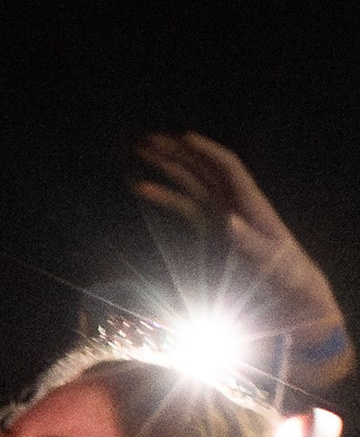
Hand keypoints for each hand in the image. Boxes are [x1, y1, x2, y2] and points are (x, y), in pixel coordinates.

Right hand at [132, 134, 350, 375]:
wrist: (293, 299)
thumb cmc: (290, 277)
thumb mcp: (274, 262)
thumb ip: (251, 243)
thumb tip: (227, 221)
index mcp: (253, 205)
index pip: (229, 169)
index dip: (207, 151)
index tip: (183, 137)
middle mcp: (234, 204)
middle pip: (204, 169)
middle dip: (178, 153)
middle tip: (148, 140)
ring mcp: (220, 216)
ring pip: (191, 184)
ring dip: (168, 168)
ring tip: (142, 153)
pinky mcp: (211, 233)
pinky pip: (185, 208)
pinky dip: (165, 197)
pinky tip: (143, 189)